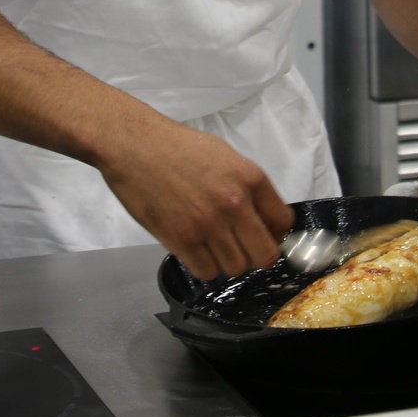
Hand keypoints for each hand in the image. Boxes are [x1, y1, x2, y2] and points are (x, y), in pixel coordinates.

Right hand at [98, 120, 292, 280]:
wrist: (134, 144)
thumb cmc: (176, 146)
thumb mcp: (224, 155)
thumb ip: (247, 186)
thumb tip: (262, 217)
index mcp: (249, 177)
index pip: (282, 222)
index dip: (274, 233)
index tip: (264, 234)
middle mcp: (235, 202)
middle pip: (264, 255)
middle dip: (255, 255)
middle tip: (241, 247)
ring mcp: (208, 223)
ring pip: (236, 268)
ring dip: (227, 261)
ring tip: (212, 245)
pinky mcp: (182, 239)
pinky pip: (206, 272)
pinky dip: (203, 266)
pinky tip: (195, 249)